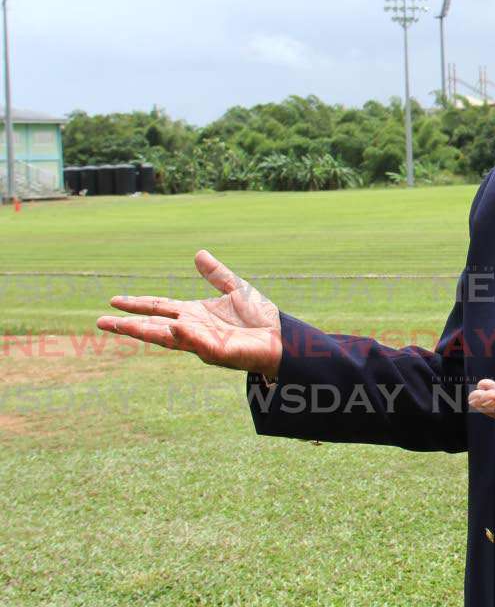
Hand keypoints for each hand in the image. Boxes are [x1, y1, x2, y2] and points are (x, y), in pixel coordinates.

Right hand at [96, 250, 282, 377]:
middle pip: (155, 326)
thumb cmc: (260, 319)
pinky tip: (176, 328)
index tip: (113, 301)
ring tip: (122, 326)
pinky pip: (202, 345)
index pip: (160, 308)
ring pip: (170, 338)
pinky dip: (189, 337)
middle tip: (99, 322)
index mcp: (195, 314)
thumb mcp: (236, 290)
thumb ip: (217, 275)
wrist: (283, 338)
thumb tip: (198, 254)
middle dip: (128, 325)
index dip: (137, 304)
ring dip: (147, 332)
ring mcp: (204, 343)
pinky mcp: (220, 353)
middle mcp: (194, 329)